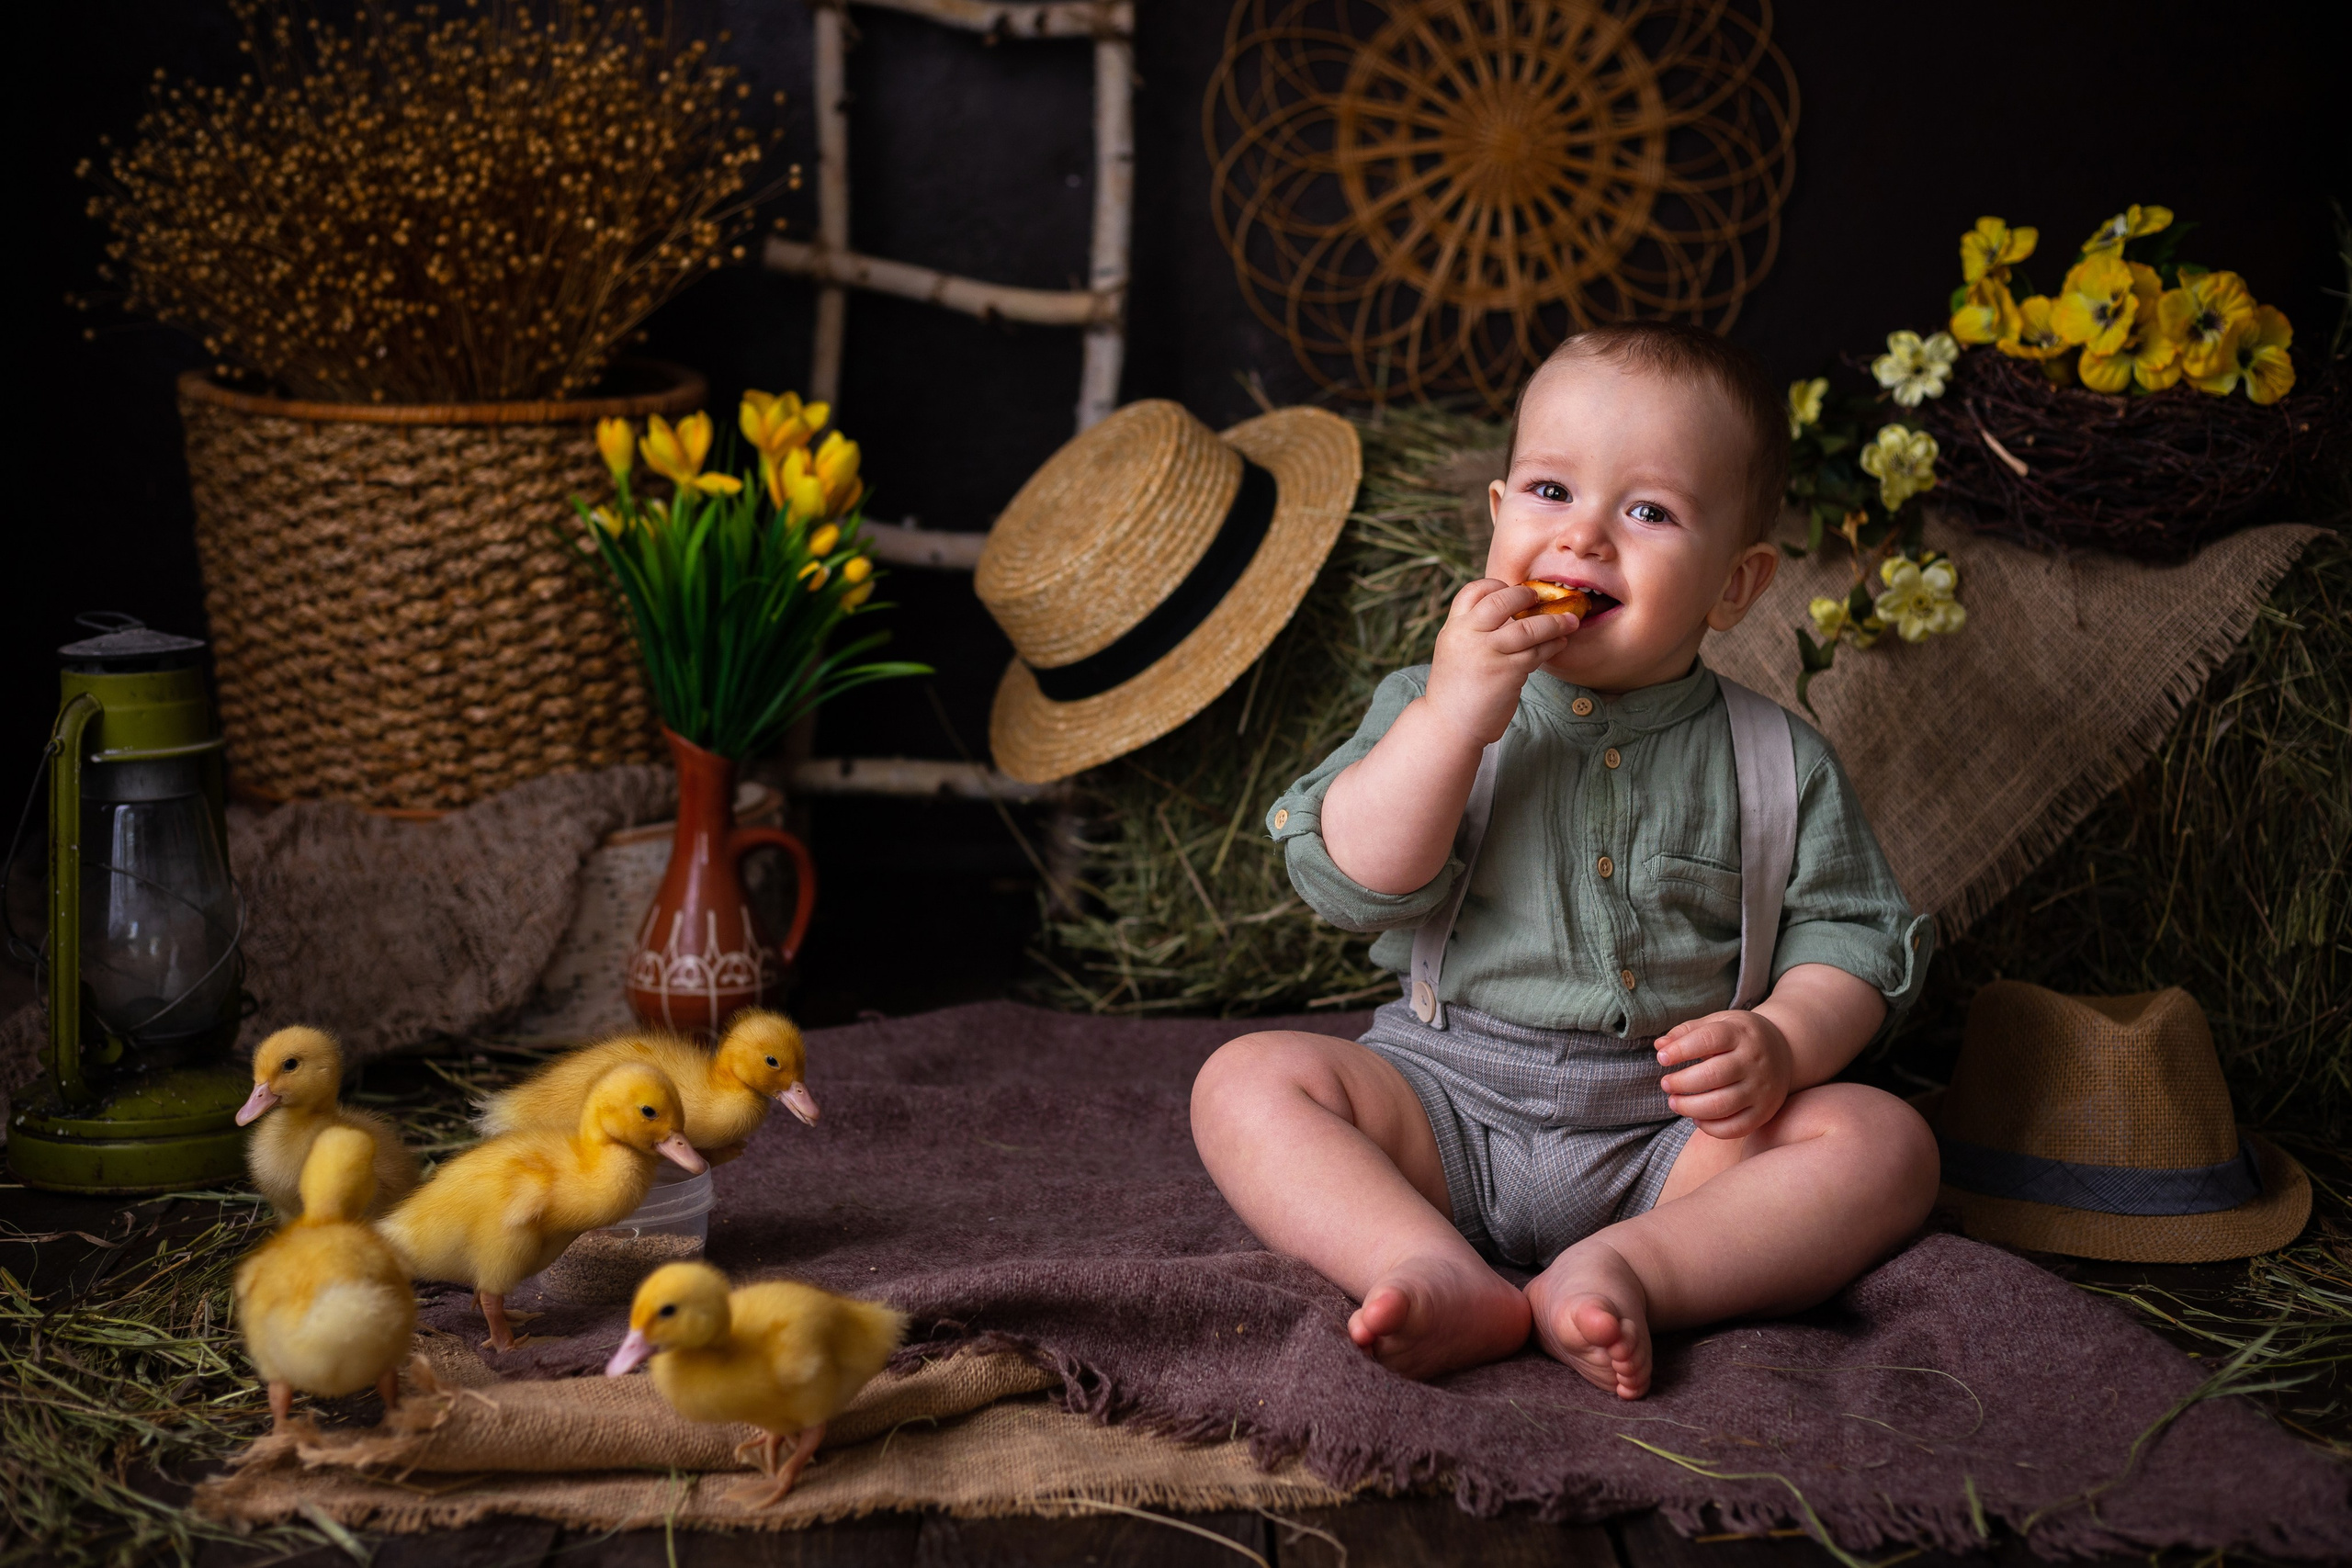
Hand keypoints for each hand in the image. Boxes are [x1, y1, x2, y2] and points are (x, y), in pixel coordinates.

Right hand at [1423, 579, 1576, 746]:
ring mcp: (1487, 653)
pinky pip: (1537, 652)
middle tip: (1541, 598)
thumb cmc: (1455, 691)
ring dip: (1554, 622)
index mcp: (1453, 628)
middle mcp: (1467, 636)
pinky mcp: (1506, 673)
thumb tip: (1509, 616)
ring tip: (1570, 621)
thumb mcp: (1454, 652)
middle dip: (1526, 596)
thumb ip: (1473, 632)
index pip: (1473, 591)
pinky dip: (1553, 645)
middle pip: (1502, 600)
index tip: (1512, 592)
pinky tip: (1560, 643)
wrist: (1448, 726)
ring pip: (1528, 627)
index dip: (1496, 585)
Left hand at [1655, 1009, 1792, 1139]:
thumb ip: (1688, 1032)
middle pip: (1713, 1075)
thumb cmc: (1740, 1036)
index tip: (1662, 1058)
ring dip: (1690, 1107)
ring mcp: (1762, 1088)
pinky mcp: (1765, 1111)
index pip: (1708, 1040)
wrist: (1785, 1051)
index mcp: (1741, 1034)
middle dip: (1682, 1083)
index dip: (1681, 1050)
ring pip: (1722, 1105)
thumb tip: (1660, 1045)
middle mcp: (1754, 1061)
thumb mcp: (1718, 1023)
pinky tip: (1696, 1118)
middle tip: (1666, 1084)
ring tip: (1674, 1102)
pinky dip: (1710, 1128)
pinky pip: (1735, 1128)